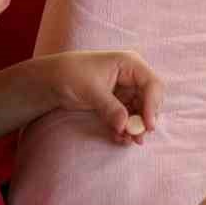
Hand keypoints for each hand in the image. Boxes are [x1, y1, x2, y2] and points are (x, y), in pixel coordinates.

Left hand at [46, 50, 164, 145]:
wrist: (53, 80)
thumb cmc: (72, 74)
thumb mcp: (92, 90)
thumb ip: (111, 108)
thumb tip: (125, 126)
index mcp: (130, 64)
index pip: (152, 84)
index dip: (152, 105)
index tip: (148, 126)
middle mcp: (131, 77)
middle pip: (149, 99)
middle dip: (145, 119)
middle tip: (138, 137)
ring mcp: (125, 90)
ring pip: (139, 111)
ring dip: (135, 127)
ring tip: (127, 140)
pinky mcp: (117, 103)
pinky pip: (127, 117)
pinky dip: (124, 128)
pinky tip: (118, 138)